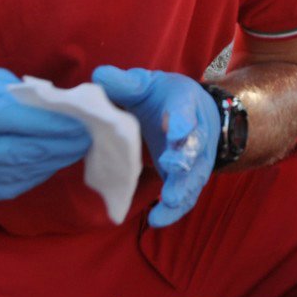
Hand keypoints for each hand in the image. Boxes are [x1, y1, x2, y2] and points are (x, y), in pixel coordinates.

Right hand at [0, 68, 93, 203]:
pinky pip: (7, 189)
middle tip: (88, 138)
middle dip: (59, 146)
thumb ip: (17, 94)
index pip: (13, 120)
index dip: (51, 124)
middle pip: (18, 152)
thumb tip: (58, 105)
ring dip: (50, 163)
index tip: (81, 122)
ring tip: (75, 150)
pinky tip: (49, 163)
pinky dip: (33, 176)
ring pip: (16, 175)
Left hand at [92, 66, 219, 226]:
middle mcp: (198, 132)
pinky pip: (187, 196)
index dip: (182, 120)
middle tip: (171, 166)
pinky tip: (157, 220)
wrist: (194, 112)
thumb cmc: (161, 97)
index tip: (174, 130)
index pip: (186, 111)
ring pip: (195, 175)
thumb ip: (124, 83)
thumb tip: (99, 76)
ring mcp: (197, 158)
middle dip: (185, 156)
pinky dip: (175, 209)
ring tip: (168, 201)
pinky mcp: (191, 178)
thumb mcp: (145, 84)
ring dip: (183, 188)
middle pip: (196, 146)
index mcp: (184, 103)